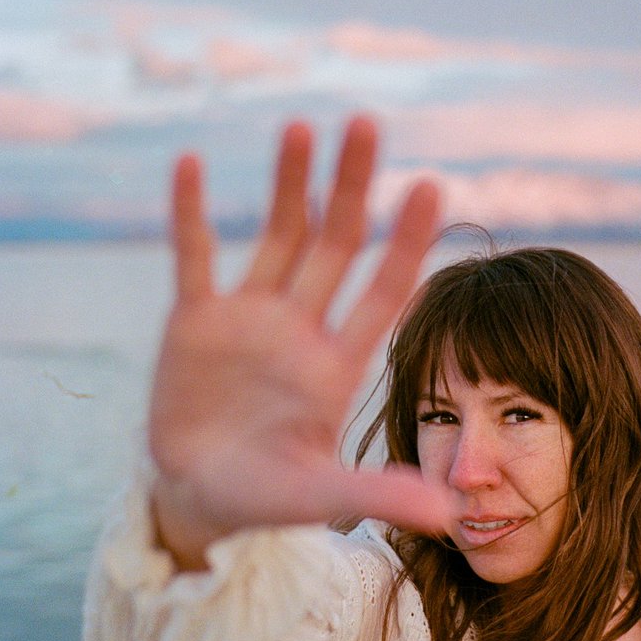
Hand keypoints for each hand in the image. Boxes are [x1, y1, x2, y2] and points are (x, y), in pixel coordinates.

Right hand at [148, 117, 453, 567]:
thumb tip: (450, 516)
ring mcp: (248, 319)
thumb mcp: (319, 497)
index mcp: (336, 365)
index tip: (431, 186)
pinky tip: (191, 163)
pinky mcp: (194, 322)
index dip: (405, 241)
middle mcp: (300, 330)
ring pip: (276, 237)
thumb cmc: (266, 498)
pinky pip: (193, 257)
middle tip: (367, 124)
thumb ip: (376, 495)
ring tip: (300, 125)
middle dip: (351, 187)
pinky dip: (190, 214)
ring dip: (287, 183)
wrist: (200, 499)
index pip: (382, 291)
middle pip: (334, 244)